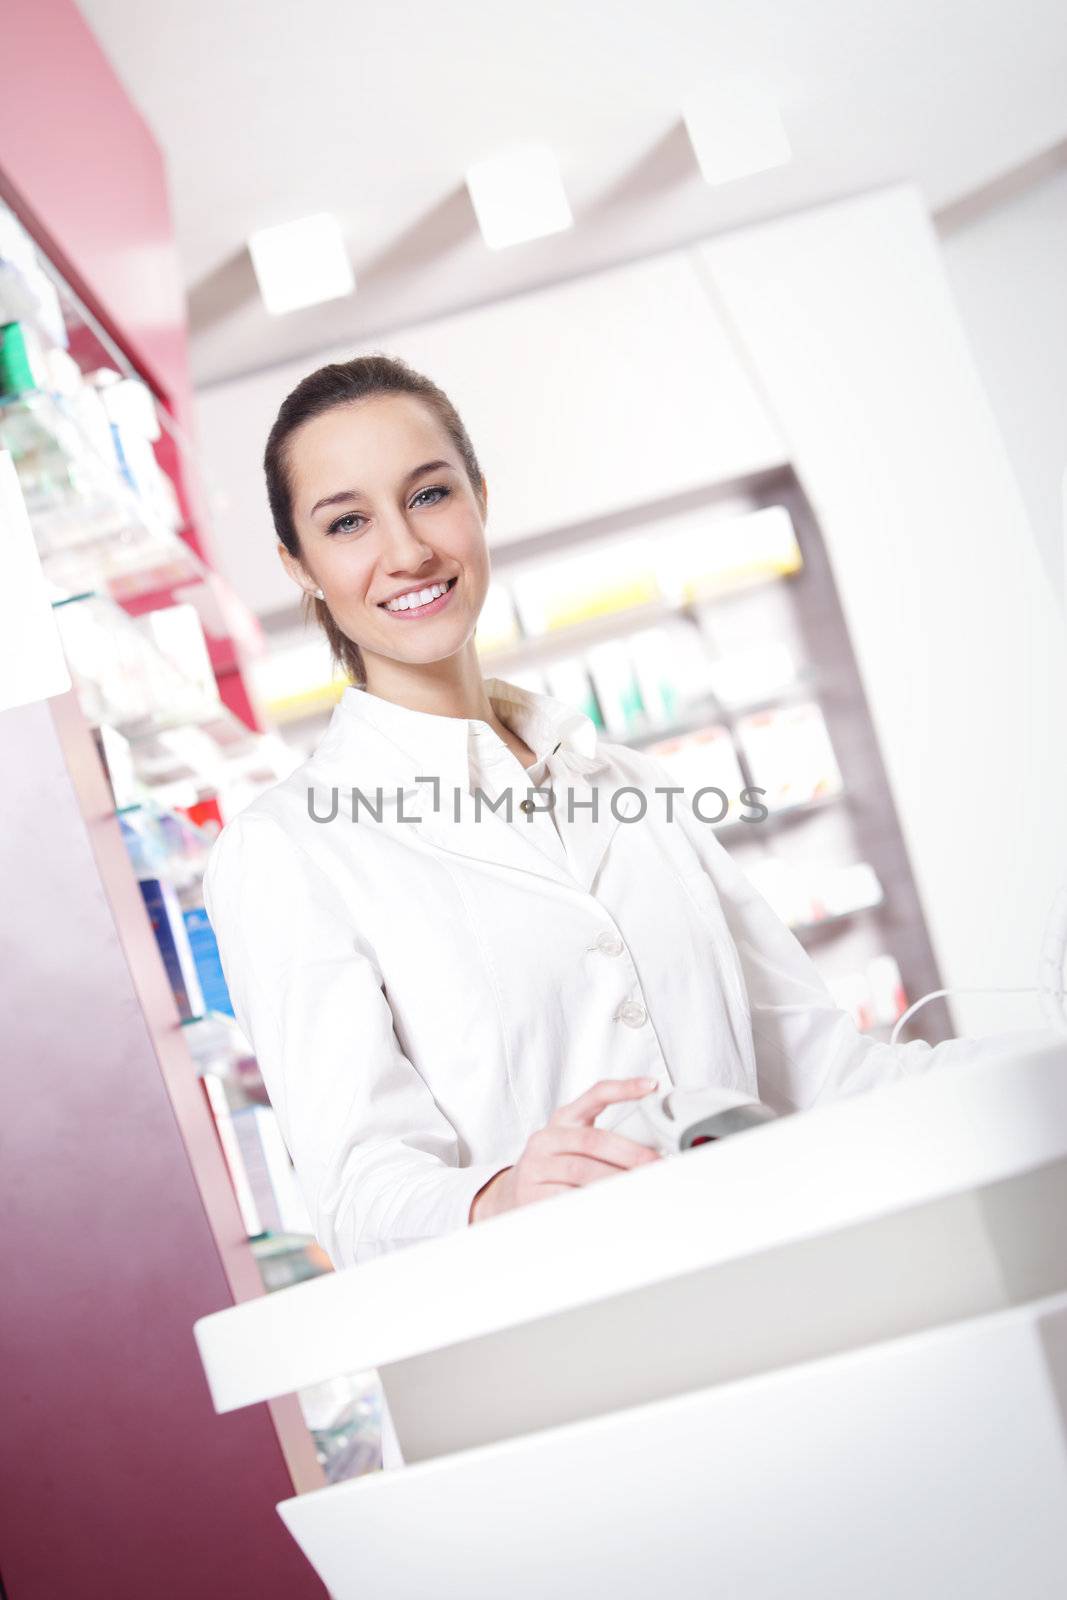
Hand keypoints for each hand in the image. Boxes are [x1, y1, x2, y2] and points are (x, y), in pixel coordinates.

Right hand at [469, 1076, 661, 1221]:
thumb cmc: (553, 1168)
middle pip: (593, 1140)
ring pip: (582, 1171)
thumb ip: (605, 1140)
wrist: (511, 1195)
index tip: (651, 1085)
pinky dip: (594, 1202)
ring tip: (640, 1187)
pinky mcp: (532, 1195)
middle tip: (656, 1164)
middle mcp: (547, 1138)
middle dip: (630, 1153)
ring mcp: (537, 1166)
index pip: (595, 1095)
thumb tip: (652, 1147)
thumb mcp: (573, 1144)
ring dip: (615, 1180)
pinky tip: (611, 1204)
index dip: (623, 1088)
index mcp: (564, 1119)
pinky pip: (568, 1198)